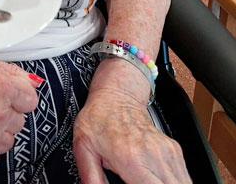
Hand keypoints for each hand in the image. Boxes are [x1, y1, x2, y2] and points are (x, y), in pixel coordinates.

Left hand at [73, 86, 190, 183]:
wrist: (117, 93)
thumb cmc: (99, 117)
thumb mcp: (83, 146)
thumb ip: (91, 175)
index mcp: (132, 159)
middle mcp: (154, 156)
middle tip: (139, 183)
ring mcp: (168, 152)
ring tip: (147, 181)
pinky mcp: (175, 150)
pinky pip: (184, 177)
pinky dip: (175, 182)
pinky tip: (158, 180)